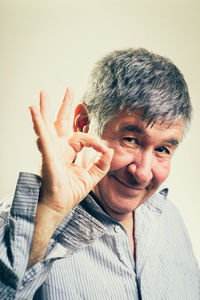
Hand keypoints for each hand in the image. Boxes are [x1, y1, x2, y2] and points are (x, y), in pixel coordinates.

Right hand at [29, 89, 112, 224]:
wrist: (59, 206)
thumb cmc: (70, 192)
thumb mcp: (91, 177)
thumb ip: (102, 164)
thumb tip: (110, 150)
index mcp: (67, 152)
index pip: (82, 136)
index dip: (95, 140)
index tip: (104, 149)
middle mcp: (58, 148)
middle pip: (61, 122)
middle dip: (65, 106)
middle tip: (69, 90)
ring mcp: (51, 150)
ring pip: (47, 124)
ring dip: (45, 108)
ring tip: (43, 93)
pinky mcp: (47, 154)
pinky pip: (43, 136)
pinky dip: (38, 122)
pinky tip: (33, 109)